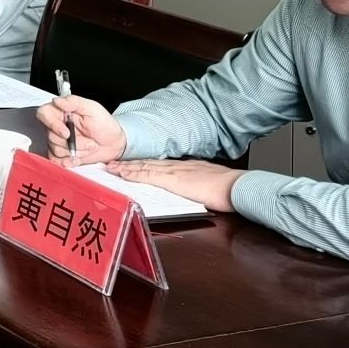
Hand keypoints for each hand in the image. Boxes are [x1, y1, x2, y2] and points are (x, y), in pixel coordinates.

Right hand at [36, 95, 126, 165]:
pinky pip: (56, 160)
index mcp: (61, 112)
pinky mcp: (62, 155)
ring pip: (55, 149)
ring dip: (76, 152)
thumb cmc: (105, 125)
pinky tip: (80, 157)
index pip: (44, 114)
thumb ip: (74, 102)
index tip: (66, 132)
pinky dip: (69, 161)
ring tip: (89, 147)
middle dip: (74, 143)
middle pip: (50, 136)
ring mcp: (59, 142)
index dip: (52, 124)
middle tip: (89, 141)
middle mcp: (57, 126)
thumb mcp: (93, 108)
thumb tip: (57, 101)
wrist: (115, 144)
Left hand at [107, 158, 242, 213]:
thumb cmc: (227, 186)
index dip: (142, 163)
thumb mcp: (207, 179)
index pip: (158, 164)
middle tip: (112, 162)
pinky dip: (134, 174)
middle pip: (147, 163)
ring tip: (112, 167)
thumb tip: (189, 185)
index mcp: (184, 167)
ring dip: (127, 167)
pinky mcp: (173, 181)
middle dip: (130, 163)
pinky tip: (124, 174)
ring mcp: (173, 172)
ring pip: (144, 167)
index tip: (130, 163)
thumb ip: (195, 180)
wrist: (236, 185)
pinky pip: (149, 176)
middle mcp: (176, 166)